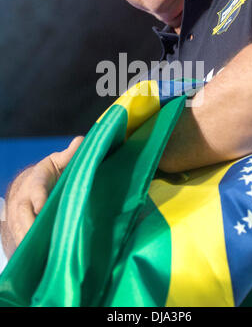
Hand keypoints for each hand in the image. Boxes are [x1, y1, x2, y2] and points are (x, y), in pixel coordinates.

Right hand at [0, 136, 83, 258]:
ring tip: (48, 256)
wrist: (26, 186)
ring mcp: (18, 217)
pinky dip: (31, 252)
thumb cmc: (47, 173)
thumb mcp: (57, 162)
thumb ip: (68, 154)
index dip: (39, 200)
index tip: (42, 208)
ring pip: (21, 232)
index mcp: (35, 182)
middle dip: (32, 229)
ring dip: (32, 244)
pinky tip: (45, 262)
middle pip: (24, 217)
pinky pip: (22, 243)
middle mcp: (23, 201)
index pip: (36, 191)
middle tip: (46, 241)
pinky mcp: (18, 230)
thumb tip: (83, 140)